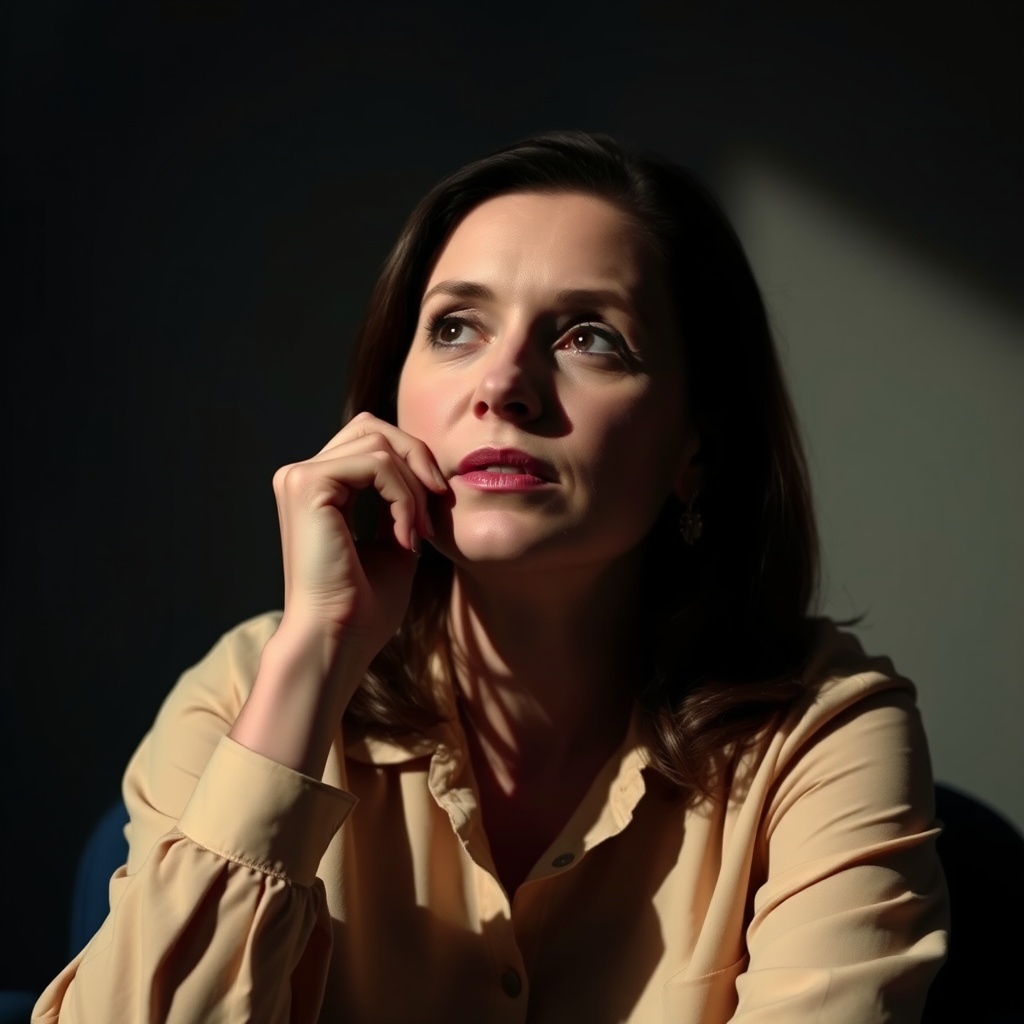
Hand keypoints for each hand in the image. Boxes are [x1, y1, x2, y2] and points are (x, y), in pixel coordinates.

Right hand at [271, 412, 447, 670]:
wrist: (340, 640)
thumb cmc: (365, 606)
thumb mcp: (394, 542)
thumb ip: (401, 503)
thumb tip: (423, 469)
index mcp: (317, 488)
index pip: (371, 441)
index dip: (412, 463)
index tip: (436, 509)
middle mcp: (301, 476)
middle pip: (374, 428)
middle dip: (417, 460)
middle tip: (438, 505)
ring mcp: (299, 477)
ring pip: (379, 444)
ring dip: (414, 487)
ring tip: (417, 532)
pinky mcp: (307, 485)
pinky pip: (377, 465)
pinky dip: (403, 497)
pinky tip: (405, 537)